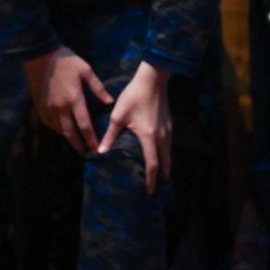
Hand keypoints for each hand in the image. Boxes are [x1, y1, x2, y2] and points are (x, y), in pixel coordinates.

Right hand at [24, 46, 112, 154]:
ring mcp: (49, 107)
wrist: (41, 55)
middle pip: (70, 133)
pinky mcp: (40, 105)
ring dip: (68, 137)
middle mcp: (61, 107)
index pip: (85, 125)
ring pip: (59, 129)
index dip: (91, 139)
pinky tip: (61, 129)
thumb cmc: (66, 61)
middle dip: (78, 145)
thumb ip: (98, 88)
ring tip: (75, 142)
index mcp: (74, 99)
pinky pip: (48, 123)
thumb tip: (110, 102)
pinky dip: (56, 129)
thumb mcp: (86, 70)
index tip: (96, 149)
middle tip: (85, 153)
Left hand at [97, 61, 171, 192]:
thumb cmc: (134, 96)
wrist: (152, 79)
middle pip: (165, 162)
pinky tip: (160, 151)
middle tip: (157, 186)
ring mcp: (167, 129)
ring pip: (169, 152)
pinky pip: (169, 143)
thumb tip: (100, 151)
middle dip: (161, 175)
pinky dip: (166, 152)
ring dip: (165, 164)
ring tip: (159, 172)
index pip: (152, 164)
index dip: (151, 179)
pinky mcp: (169, 123)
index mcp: (149, 137)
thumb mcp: (118, 115)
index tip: (149, 190)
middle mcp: (161, 136)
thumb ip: (110, 134)